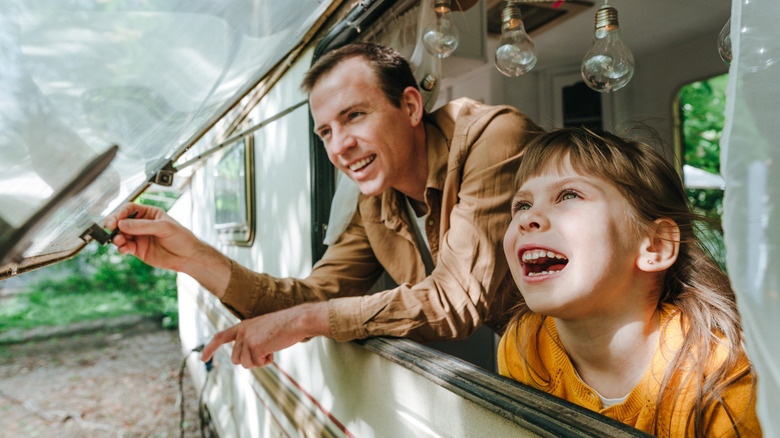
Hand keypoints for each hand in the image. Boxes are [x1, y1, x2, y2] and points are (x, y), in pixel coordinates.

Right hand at [104, 203, 230, 295]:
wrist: (187, 256)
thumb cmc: (181, 237)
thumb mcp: (163, 227)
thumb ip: (142, 226)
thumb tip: (121, 224)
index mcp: (149, 213)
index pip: (129, 209)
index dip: (120, 213)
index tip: (115, 219)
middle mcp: (141, 224)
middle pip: (121, 221)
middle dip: (114, 224)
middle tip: (110, 228)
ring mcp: (138, 237)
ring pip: (120, 235)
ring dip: (116, 237)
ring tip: (119, 241)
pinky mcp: (137, 250)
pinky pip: (125, 247)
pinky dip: (121, 248)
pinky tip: (124, 249)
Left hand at [201, 302, 330, 367]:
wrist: (297, 320)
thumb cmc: (286, 326)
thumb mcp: (264, 330)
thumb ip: (252, 340)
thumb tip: (243, 359)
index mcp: (243, 326)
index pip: (221, 336)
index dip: (210, 348)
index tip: (202, 358)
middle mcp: (242, 331)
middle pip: (237, 359)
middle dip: (251, 360)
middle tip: (266, 350)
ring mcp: (247, 338)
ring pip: (246, 364)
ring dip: (260, 361)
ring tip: (271, 347)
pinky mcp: (255, 346)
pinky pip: (258, 364)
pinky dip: (267, 360)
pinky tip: (275, 348)